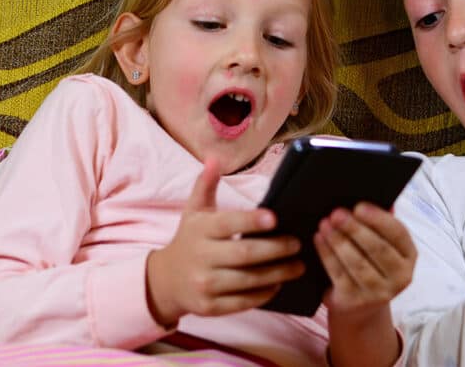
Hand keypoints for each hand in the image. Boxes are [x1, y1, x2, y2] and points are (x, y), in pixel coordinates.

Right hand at [145, 159, 303, 326]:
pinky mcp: (210, 307)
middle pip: (245, 254)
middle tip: (298, 243)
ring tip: (299, 265)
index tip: (276, 218)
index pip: (228, 223)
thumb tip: (214, 158)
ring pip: (249, 280)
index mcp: (199, 230)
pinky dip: (265, 294)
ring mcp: (204, 284)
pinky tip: (279, 284)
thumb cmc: (189, 240)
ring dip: (278, 274)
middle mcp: (200, 257)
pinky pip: (244, 302)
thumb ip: (206, 184)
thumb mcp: (193, 211)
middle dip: (276, 249)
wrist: (166, 280)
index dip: (252, 221)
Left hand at [314, 203, 415, 318]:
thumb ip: (380, 223)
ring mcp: (379, 293)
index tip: (359, 206)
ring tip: (325, 223)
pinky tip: (319, 239)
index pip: (398, 234)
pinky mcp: (355, 301)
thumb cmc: (370, 263)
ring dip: (338, 241)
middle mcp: (400, 277)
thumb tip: (384, 200)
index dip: (378, 219)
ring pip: (357, 263)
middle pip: (377, 249)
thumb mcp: (381, 244)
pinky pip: (339, 274)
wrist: (359, 307)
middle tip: (337, 213)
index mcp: (409, 256)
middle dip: (355, 229)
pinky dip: (327, 254)